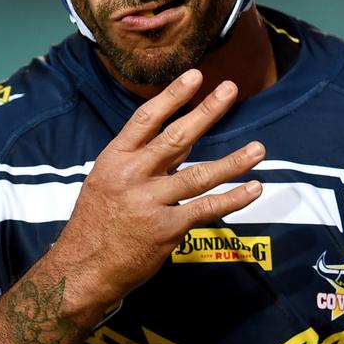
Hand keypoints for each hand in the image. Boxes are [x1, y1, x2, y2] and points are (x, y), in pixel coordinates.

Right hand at [52, 68, 264, 304]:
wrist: (84, 267)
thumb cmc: (96, 223)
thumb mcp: (105, 180)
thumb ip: (140, 161)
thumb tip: (181, 141)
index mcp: (115, 159)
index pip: (146, 118)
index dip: (172, 95)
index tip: (195, 76)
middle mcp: (133, 176)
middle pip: (177, 138)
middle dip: (207, 112)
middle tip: (231, 90)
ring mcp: (151, 202)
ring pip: (200, 174)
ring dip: (233, 161)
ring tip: (259, 148)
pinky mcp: (168, 228)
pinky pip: (207, 208)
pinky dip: (233, 199)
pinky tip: (253, 188)